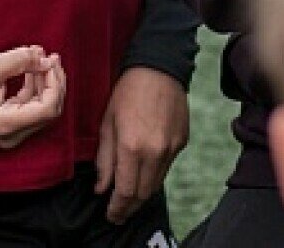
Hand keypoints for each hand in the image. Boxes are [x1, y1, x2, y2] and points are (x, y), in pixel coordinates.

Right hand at [0, 45, 66, 149]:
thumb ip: (18, 60)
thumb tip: (44, 57)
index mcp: (5, 124)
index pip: (47, 110)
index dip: (54, 83)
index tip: (49, 61)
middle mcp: (11, 135)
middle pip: (49, 111)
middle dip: (53, 82)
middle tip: (51, 57)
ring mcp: (12, 133)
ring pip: (43, 109)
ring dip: (46, 83)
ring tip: (43, 58)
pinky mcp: (11, 125)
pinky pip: (33, 107)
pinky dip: (36, 87)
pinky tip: (33, 69)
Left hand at [93, 66, 189, 223]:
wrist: (159, 68)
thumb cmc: (128, 92)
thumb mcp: (107, 123)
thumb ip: (104, 159)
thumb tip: (102, 188)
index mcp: (132, 147)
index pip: (126, 191)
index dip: (117, 208)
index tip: (110, 215)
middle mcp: (155, 152)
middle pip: (143, 194)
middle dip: (129, 207)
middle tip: (118, 213)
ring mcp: (172, 149)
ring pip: (157, 184)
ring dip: (142, 194)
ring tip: (129, 197)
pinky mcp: (182, 143)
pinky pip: (166, 167)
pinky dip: (154, 175)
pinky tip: (144, 172)